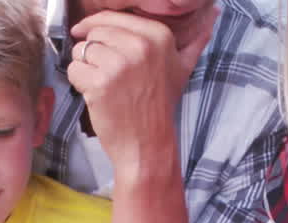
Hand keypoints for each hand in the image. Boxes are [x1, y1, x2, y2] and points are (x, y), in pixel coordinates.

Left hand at [67, 7, 217, 175]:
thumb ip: (195, 40)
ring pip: (81, 50)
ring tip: (104, 86)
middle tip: (107, 74)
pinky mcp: (100, 82)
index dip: (95, 28)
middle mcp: (140, 45)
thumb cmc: (160, 106)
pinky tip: (95, 96)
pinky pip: (74, 69)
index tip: (87, 36)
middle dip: (92, 52)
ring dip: (85, 68)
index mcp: (158, 35)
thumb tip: (214, 12)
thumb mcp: (182, 68)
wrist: (148, 145)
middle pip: (94, 33)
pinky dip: (78, 83)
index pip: (112, 17)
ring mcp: (119, 64)